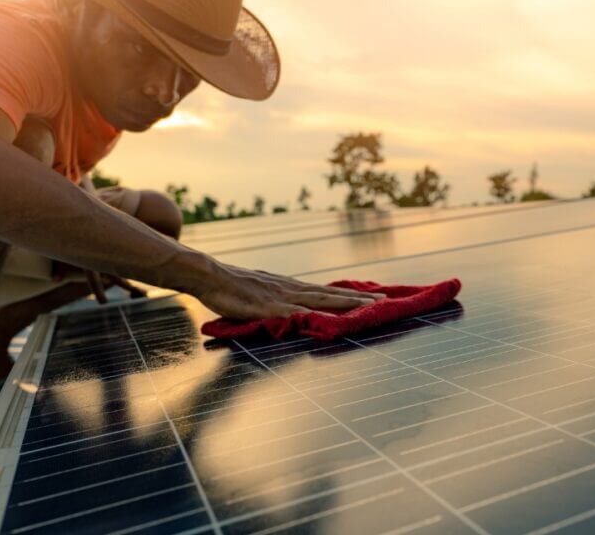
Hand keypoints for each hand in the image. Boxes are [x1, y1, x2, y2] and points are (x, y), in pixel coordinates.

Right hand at [192, 261, 384, 320]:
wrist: (209, 275)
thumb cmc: (232, 287)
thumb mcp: (261, 294)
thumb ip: (278, 303)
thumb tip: (294, 311)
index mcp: (291, 288)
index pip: (326, 292)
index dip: (350, 296)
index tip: (373, 297)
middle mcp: (291, 289)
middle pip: (330, 295)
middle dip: (359, 299)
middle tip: (385, 300)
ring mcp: (280, 297)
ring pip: (319, 301)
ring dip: (344, 304)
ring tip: (367, 306)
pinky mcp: (266, 306)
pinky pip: (291, 312)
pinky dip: (308, 315)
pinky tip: (323, 319)